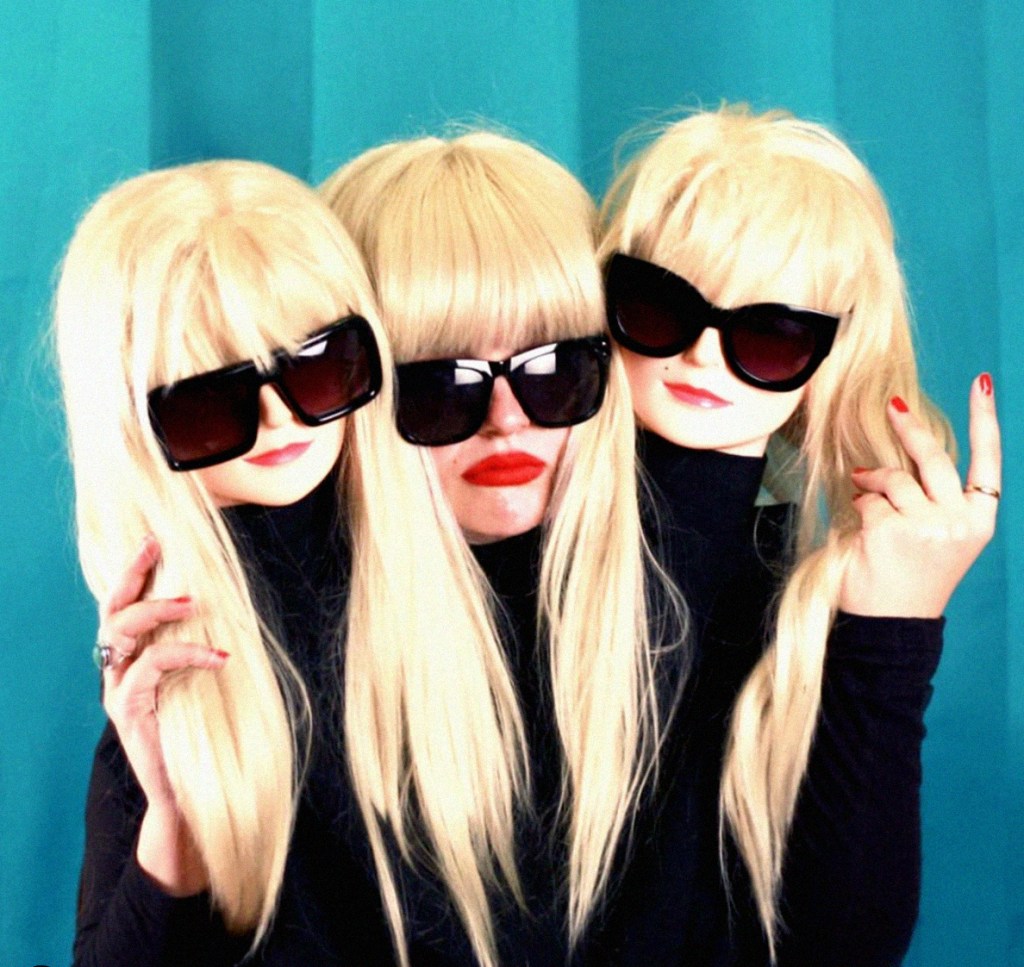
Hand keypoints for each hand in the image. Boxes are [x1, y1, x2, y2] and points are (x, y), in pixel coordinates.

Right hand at [98, 535, 227, 894]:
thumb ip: (204, 647)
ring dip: (157, 609)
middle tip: (156, 546)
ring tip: (196, 602)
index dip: (134, 571)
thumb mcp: (205, 681)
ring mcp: (119, 691)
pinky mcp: (129, 711)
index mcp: (134, 659)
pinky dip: (185, 654)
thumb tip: (234, 606)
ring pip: (120, 632)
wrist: (193, 792)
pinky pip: (150, 668)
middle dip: (131, 573)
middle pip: (112, 610)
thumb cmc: (204, 732)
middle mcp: (119, 671)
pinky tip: (219, 656)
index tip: (154, 538)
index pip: (124, 605)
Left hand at [839, 374, 999, 616]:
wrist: (892, 624)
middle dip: (908, 428)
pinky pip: (869, 499)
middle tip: (892, 406)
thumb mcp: (937, 535)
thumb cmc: (910, 577)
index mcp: (979, 521)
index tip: (981, 383)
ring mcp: (928, 527)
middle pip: (933, 457)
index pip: (987, 461)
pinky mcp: (893, 531)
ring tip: (863, 486)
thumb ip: (931, 496)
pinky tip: (862, 522)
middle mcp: (960, 522)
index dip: (984, 419)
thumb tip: (907, 447)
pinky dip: (860, 503)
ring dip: (872, 478)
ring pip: (894, 478)